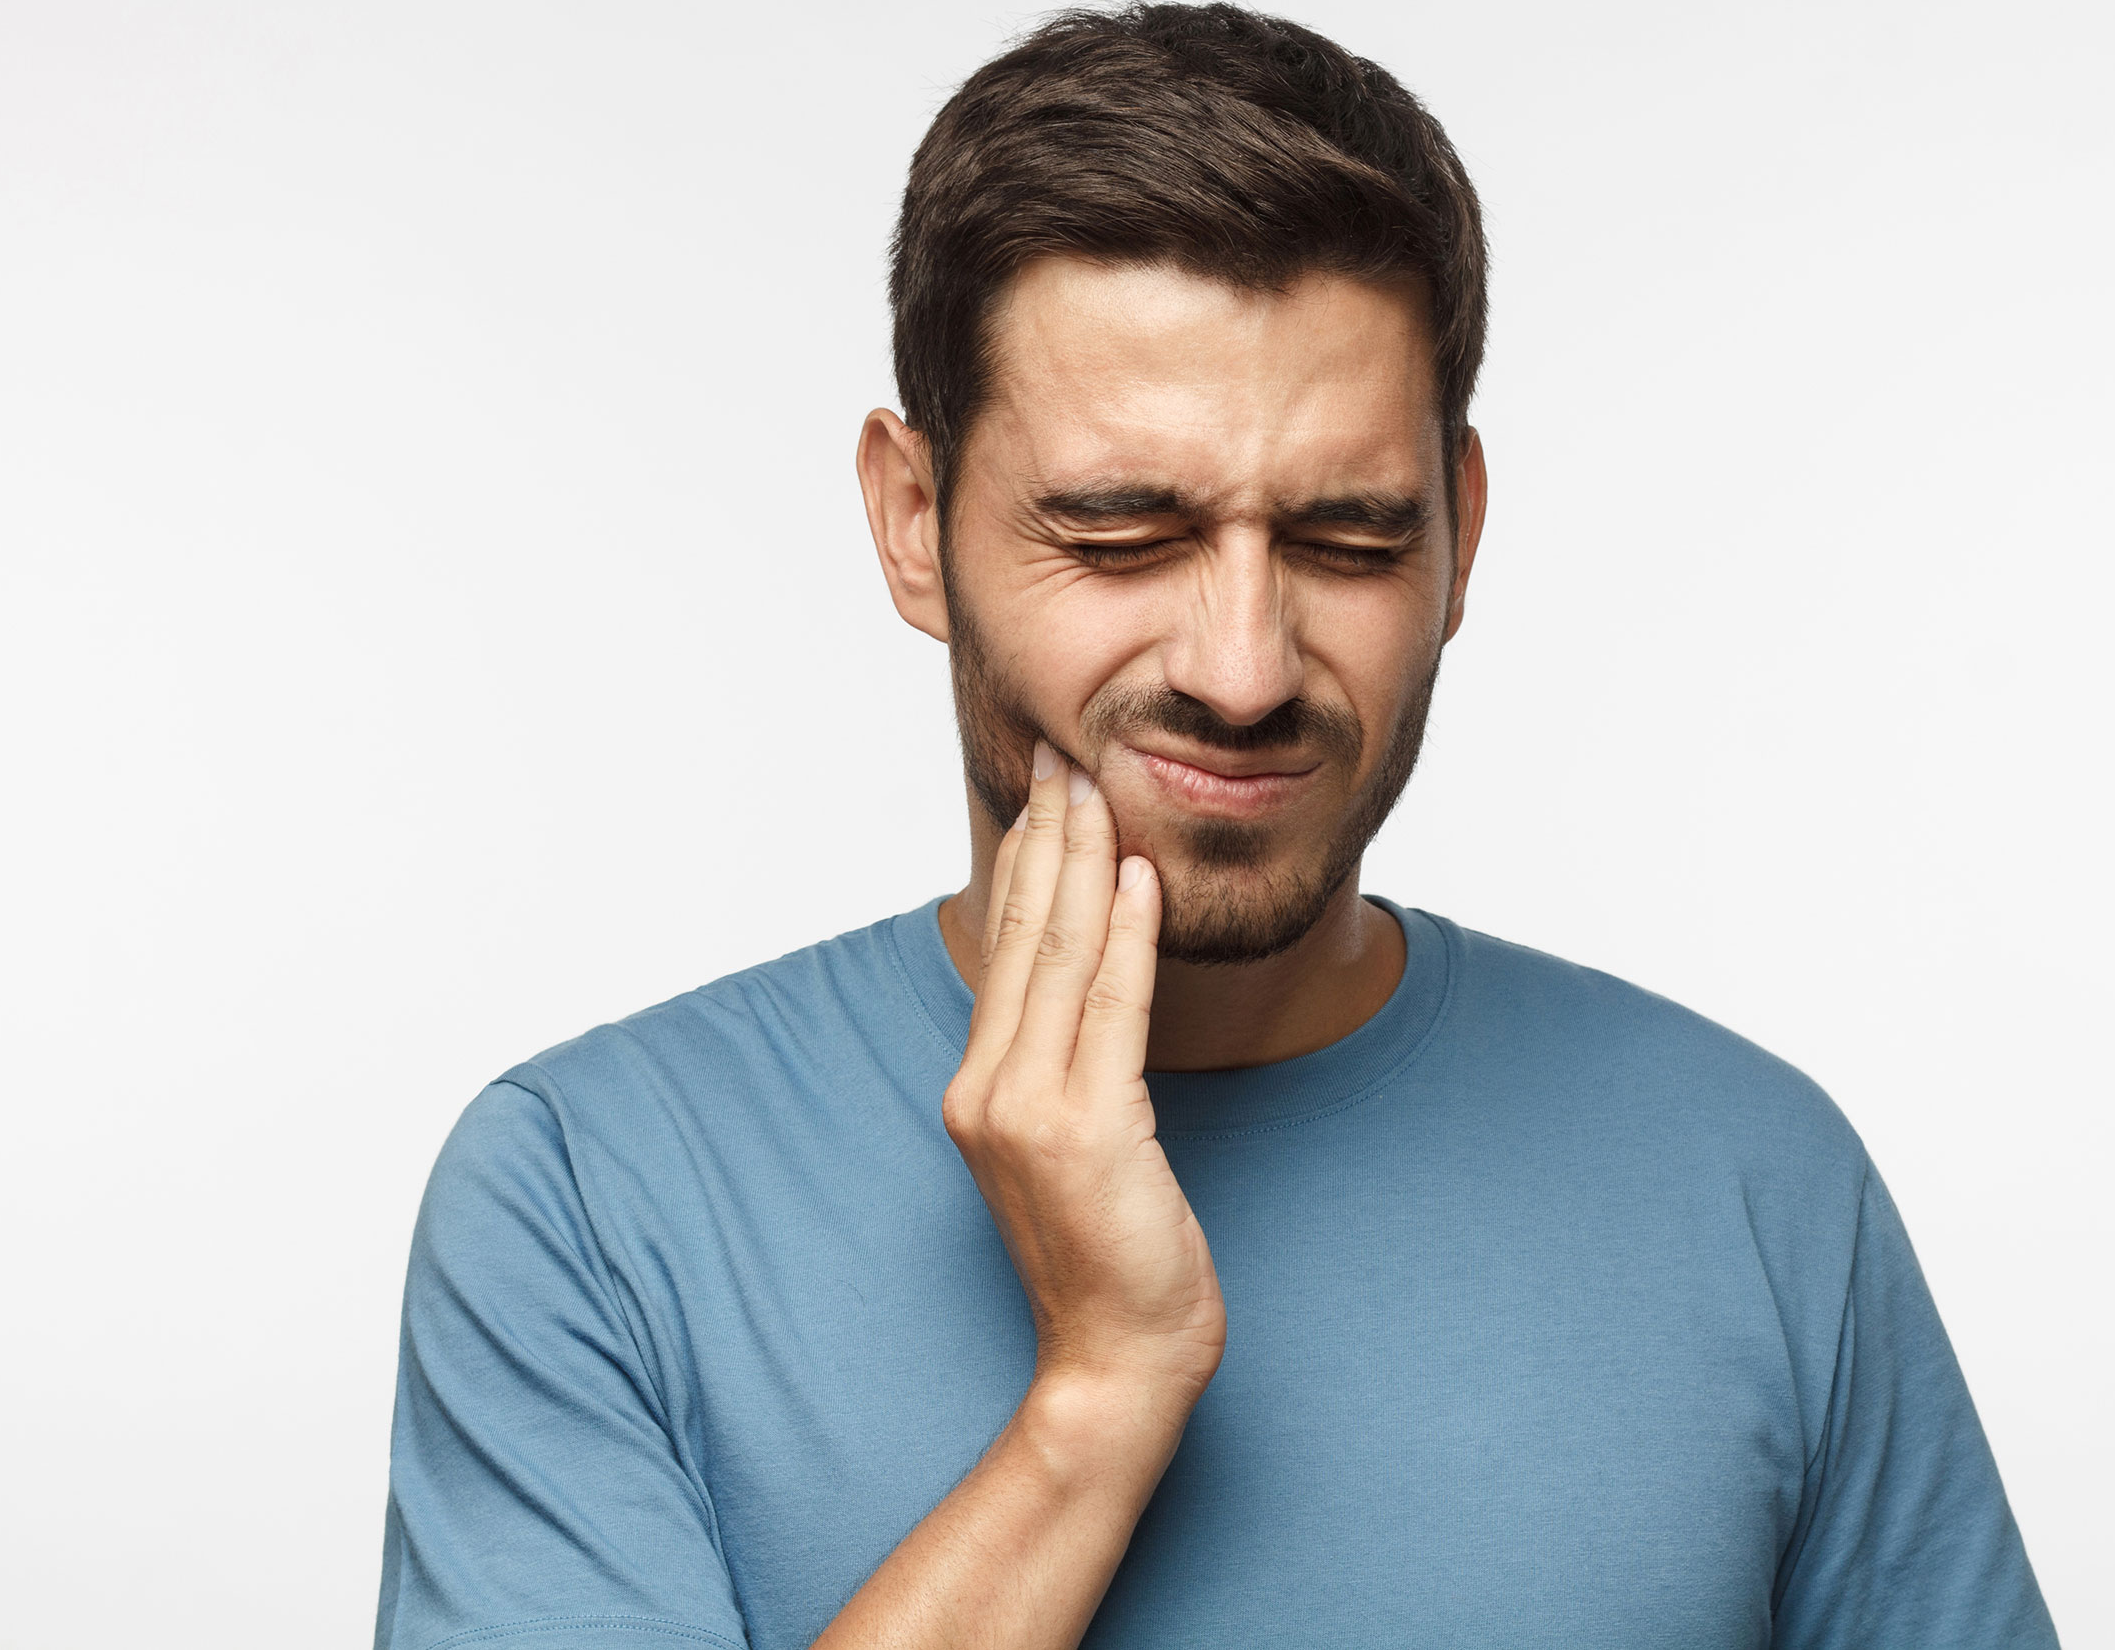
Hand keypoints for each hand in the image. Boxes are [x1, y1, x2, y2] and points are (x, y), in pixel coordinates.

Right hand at [944, 743, 1227, 1404]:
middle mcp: (988, 1090)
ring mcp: (1030, 1110)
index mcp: (978, 1090)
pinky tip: (1136, 876)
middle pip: (1024, 938)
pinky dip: (1125, 936)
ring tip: (1096, 789)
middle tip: (1063, 757)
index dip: (1028, 864)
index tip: (1046, 793)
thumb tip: (1086, 988)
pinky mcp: (1087, 1129)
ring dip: (1083, 864)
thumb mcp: (1071, 1148)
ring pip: (1062, 959)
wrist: (1115, 1358)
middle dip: (1047, 839)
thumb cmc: (1109, 1258)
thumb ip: (1060, 1071)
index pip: (1006, 950)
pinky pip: (1110, 1009)